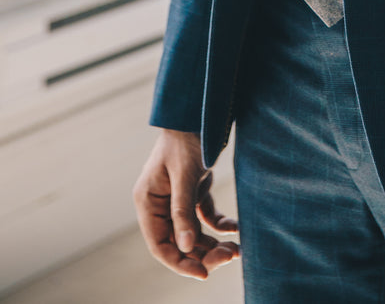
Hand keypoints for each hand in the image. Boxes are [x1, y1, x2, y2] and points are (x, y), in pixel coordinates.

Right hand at [133, 129, 239, 278]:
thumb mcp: (185, 174)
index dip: (179, 263)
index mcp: (148, 201)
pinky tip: (236, 228)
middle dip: (203, 254)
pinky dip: (219, 225)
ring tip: (236, 249)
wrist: (199, 109)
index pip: (160, 244)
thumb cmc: (186, 137)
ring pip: (193, 233)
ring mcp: (176, 198)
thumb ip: (182, 211)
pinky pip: (205, 217)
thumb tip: (185, 248)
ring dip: (213, 243)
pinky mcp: (193, 191)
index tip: (203, 273)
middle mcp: (159, 204)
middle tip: (228, 257)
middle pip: (179, 242)